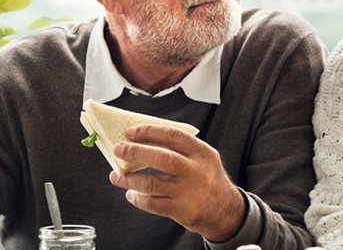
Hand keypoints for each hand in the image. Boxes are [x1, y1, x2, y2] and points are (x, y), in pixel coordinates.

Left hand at [110, 124, 245, 241]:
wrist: (225, 211)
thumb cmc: (207, 180)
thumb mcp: (203, 159)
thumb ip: (180, 149)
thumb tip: (142, 140)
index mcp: (202, 153)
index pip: (173, 136)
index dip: (150, 132)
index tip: (131, 131)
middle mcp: (197, 171)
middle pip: (162, 157)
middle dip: (135, 152)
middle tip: (118, 149)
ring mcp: (189, 192)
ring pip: (152, 183)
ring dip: (129, 179)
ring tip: (117, 176)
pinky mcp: (182, 210)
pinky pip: (153, 203)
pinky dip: (138, 198)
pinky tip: (131, 194)